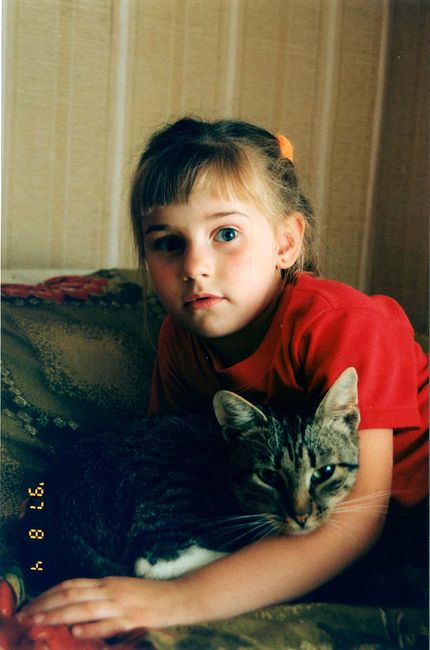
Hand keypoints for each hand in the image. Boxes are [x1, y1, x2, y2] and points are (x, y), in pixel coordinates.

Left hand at [18, 576, 187, 638]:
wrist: (181, 596)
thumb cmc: (151, 596)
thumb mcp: (122, 591)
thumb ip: (101, 597)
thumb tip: (76, 611)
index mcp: (107, 582)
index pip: (71, 585)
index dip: (48, 594)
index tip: (31, 605)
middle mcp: (111, 590)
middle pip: (71, 594)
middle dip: (45, 605)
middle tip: (25, 616)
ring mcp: (122, 604)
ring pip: (84, 607)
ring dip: (59, 615)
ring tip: (39, 622)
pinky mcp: (134, 618)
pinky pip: (109, 623)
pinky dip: (91, 627)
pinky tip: (76, 632)